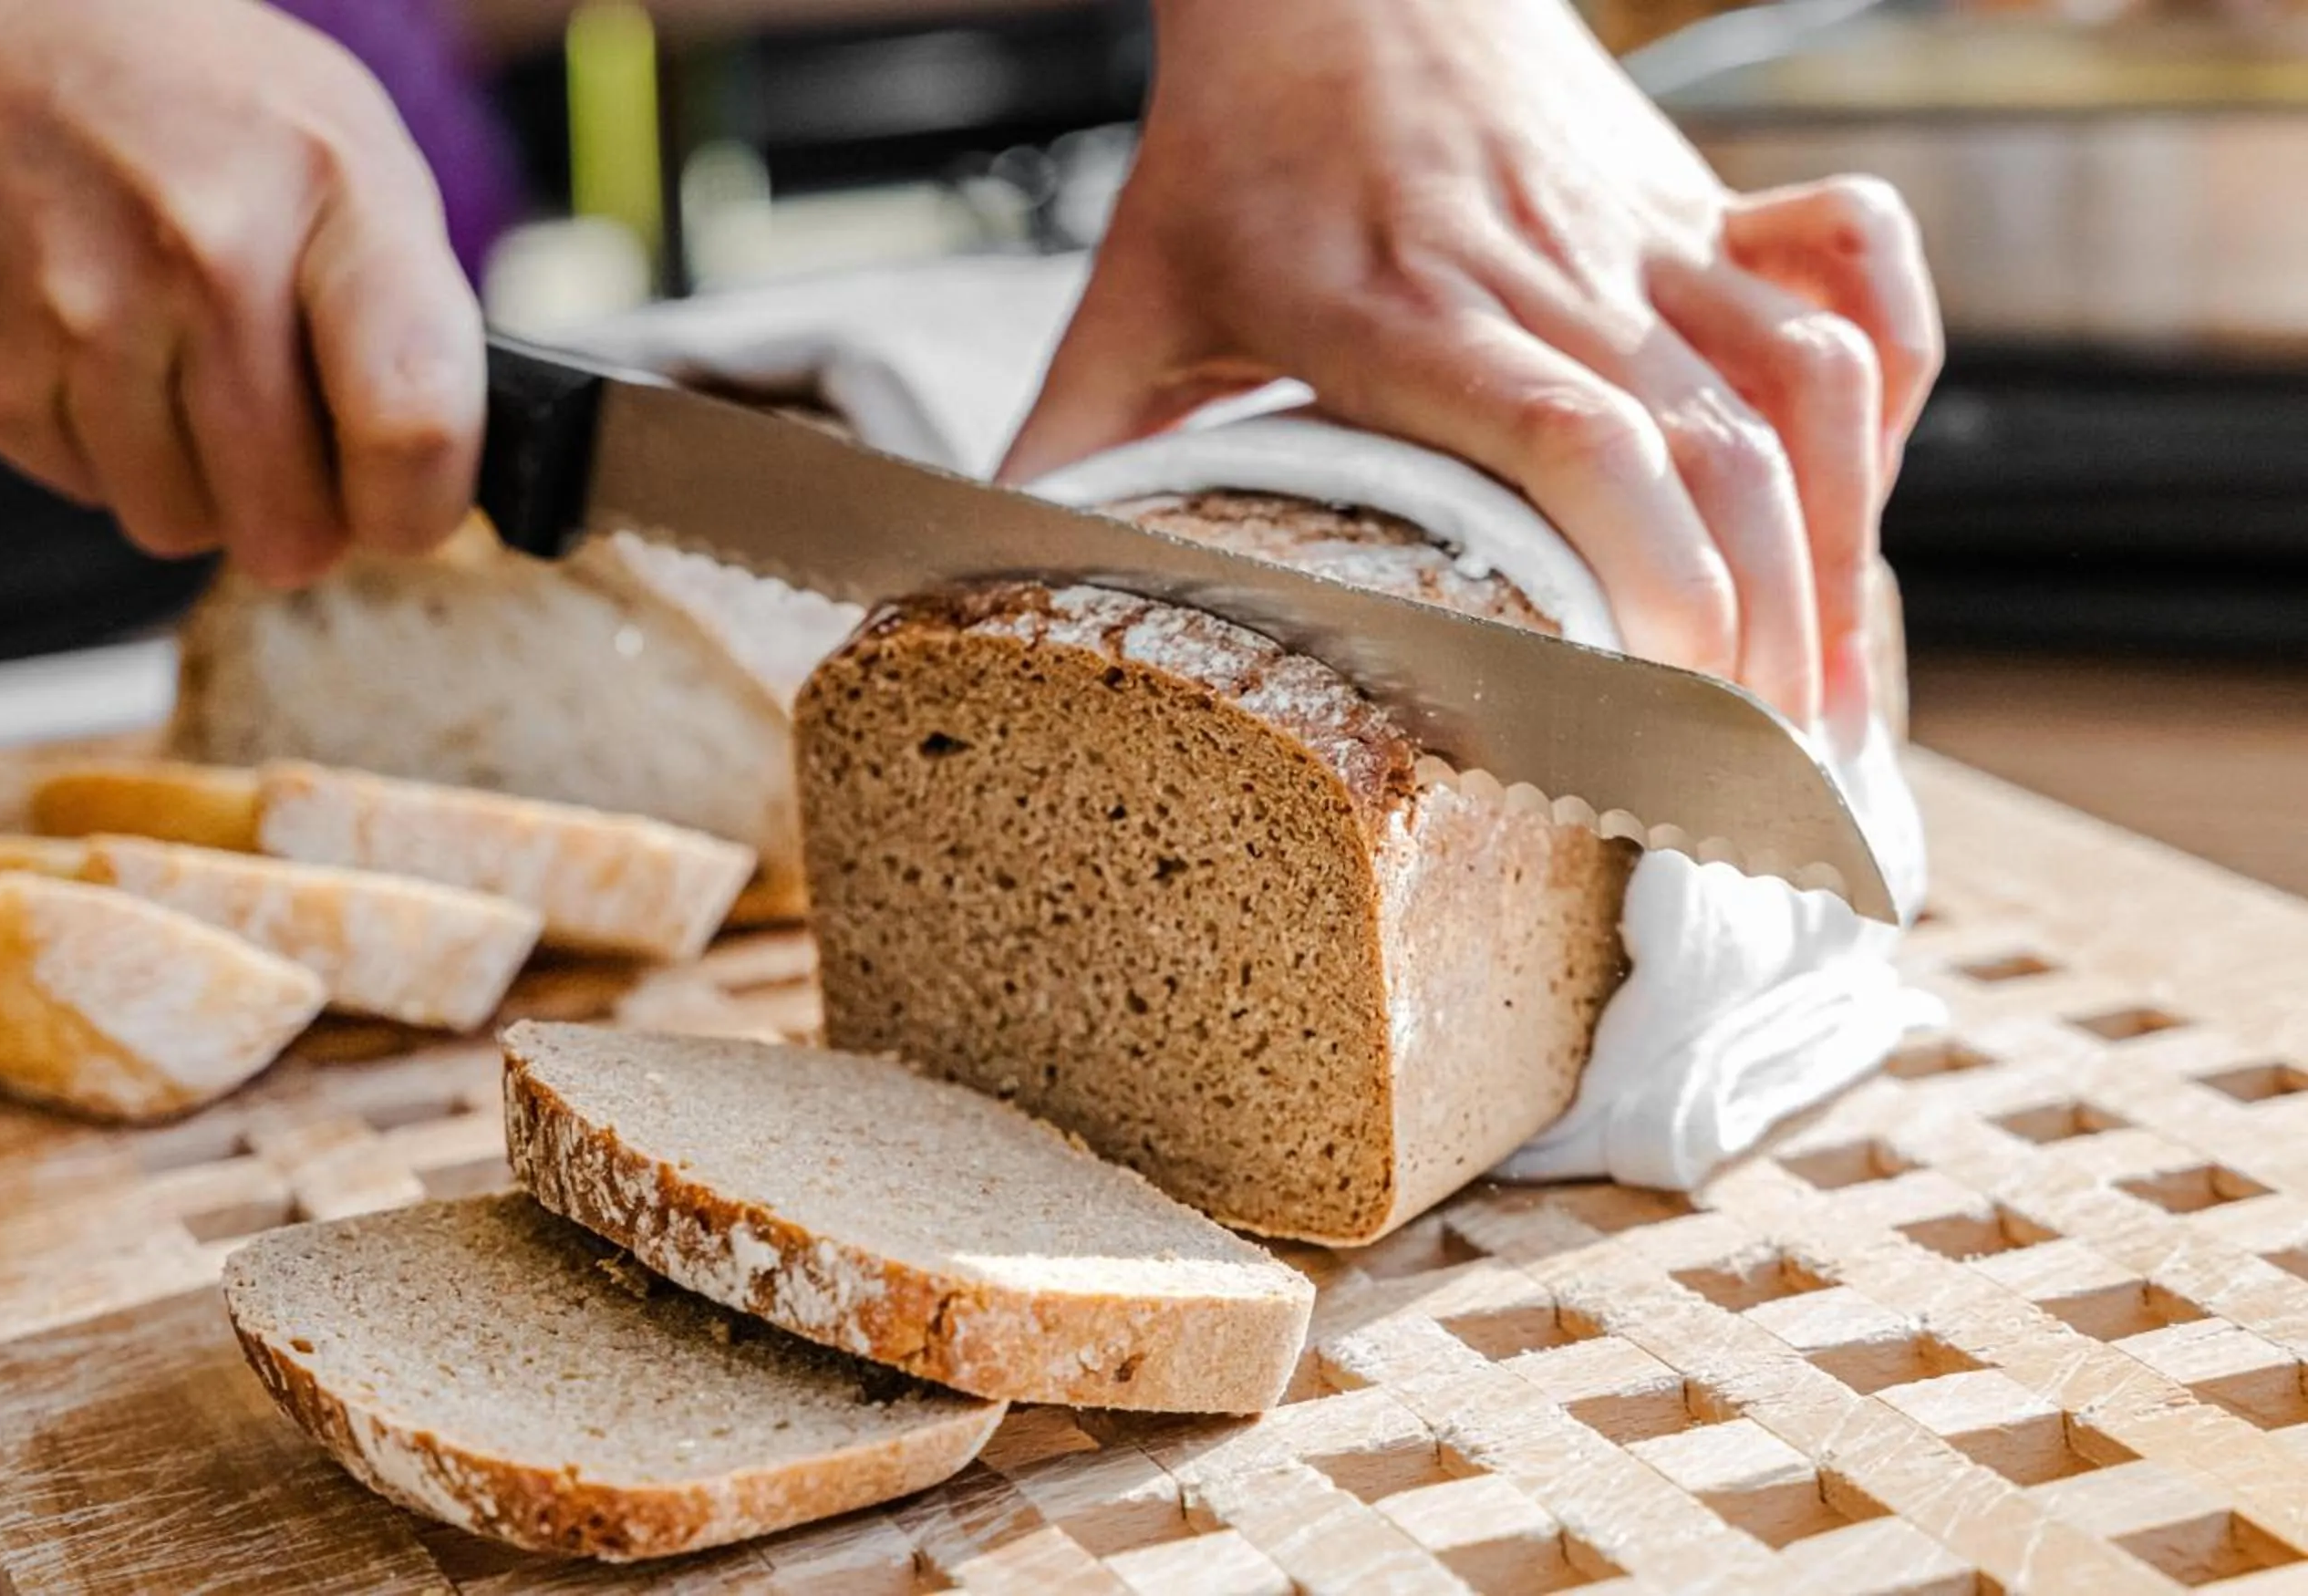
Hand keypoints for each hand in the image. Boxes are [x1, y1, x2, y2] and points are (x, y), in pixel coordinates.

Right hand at [0, 0, 483, 585]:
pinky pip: (79, 491)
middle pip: (289, 524)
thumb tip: (439, 474)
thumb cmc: (180, 93)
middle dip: (297, 508)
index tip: (404, 503)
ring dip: (188, 478)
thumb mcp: (341, 145)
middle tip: (279, 436)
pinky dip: (93, 445)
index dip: (419, 508)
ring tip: (167, 358)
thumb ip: (407, 308)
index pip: (415, 425)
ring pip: (177, 525)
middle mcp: (204, 252)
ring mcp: (76, 312)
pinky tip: (85, 342)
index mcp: (331, 189)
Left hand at [1003, 0, 1941, 725]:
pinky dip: (1891, 389)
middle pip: (1713, 456)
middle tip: (1750, 790)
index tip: (1655, 731)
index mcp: (1395, 312)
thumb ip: (1072, 461)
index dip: (1646, 592)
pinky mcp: (1706, 201)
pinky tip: (1863, 502)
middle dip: (1758, 643)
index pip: (1575, 447)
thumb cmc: (1233, 152)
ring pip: (1806, 388)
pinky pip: (1857, 276)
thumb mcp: (1129, 307)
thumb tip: (979, 607)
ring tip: (1823, 709)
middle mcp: (1544, 272)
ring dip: (1840, 556)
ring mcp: (1644, 231)